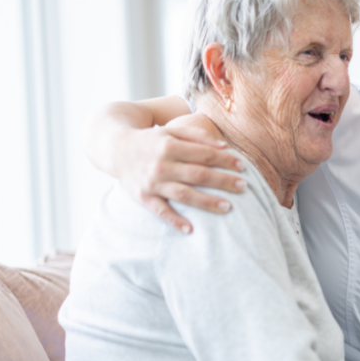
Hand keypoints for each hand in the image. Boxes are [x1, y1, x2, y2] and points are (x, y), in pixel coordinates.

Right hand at [118, 114, 243, 233]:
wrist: (116, 147)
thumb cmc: (152, 140)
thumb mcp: (172, 131)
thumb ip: (197, 135)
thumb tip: (224, 146)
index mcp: (170, 145)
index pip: (204, 154)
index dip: (225, 160)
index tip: (243, 167)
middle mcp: (161, 164)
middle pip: (198, 174)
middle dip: (222, 181)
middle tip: (243, 187)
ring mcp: (152, 182)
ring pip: (183, 194)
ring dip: (207, 202)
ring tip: (229, 207)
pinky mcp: (143, 196)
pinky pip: (160, 211)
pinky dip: (174, 220)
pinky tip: (191, 229)